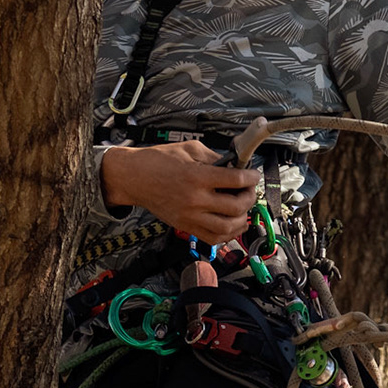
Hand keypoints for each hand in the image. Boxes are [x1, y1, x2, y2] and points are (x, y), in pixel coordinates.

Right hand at [101, 140, 261, 246]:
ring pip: (227, 228)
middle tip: (250, 191)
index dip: (251, 178)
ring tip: (244, 209)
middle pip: (236, 206)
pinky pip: (212, 238)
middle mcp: (195, 200)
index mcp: (197, 177)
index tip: (254, 175)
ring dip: (242, 219)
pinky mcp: (184, 226)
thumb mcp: (189, 149)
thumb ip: (215, 158)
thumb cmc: (157, 161)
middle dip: (249, 198)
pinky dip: (227, 234)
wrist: (133, 178)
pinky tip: (233, 224)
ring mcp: (189, 216)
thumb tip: (235, 166)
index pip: (236, 181)